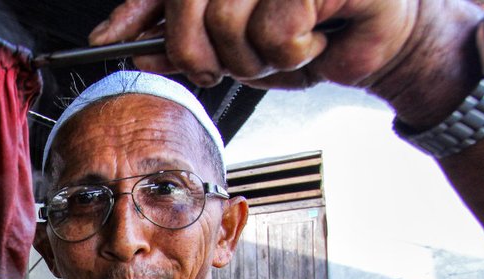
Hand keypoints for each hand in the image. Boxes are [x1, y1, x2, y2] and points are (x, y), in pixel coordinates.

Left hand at [89, 0, 418, 89]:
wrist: (376, 38)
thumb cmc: (306, 36)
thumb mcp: (229, 45)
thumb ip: (179, 40)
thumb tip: (126, 45)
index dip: (134, 14)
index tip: (108, 42)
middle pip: (189, 5)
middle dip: (199, 53)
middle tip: (222, 67)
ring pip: (229, 22)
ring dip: (253, 57)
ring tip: (281, 48)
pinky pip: (277, 29)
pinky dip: (292, 51)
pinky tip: (312, 40)